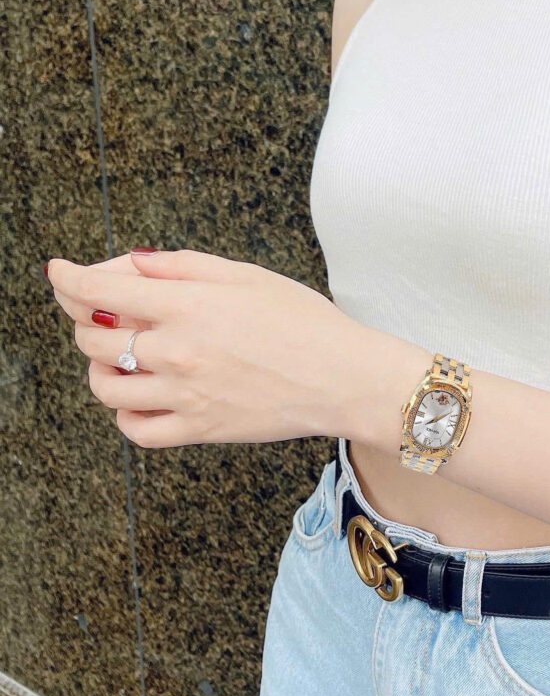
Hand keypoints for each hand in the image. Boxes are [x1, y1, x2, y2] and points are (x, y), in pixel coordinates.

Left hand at [45, 248, 425, 448]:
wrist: (345, 378)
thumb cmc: (306, 323)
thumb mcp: (246, 275)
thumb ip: (182, 267)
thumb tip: (132, 264)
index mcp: (186, 305)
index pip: (96, 290)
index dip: (66, 279)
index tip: (59, 274)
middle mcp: (176, 350)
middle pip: (91, 338)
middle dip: (86, 321)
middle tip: (104, 315)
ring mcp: (185, 394)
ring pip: (105, 386)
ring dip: (101, 369)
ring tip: (123, 359)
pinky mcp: (200, 430)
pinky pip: (137, 431)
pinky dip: (126, 414)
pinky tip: (141, 398)